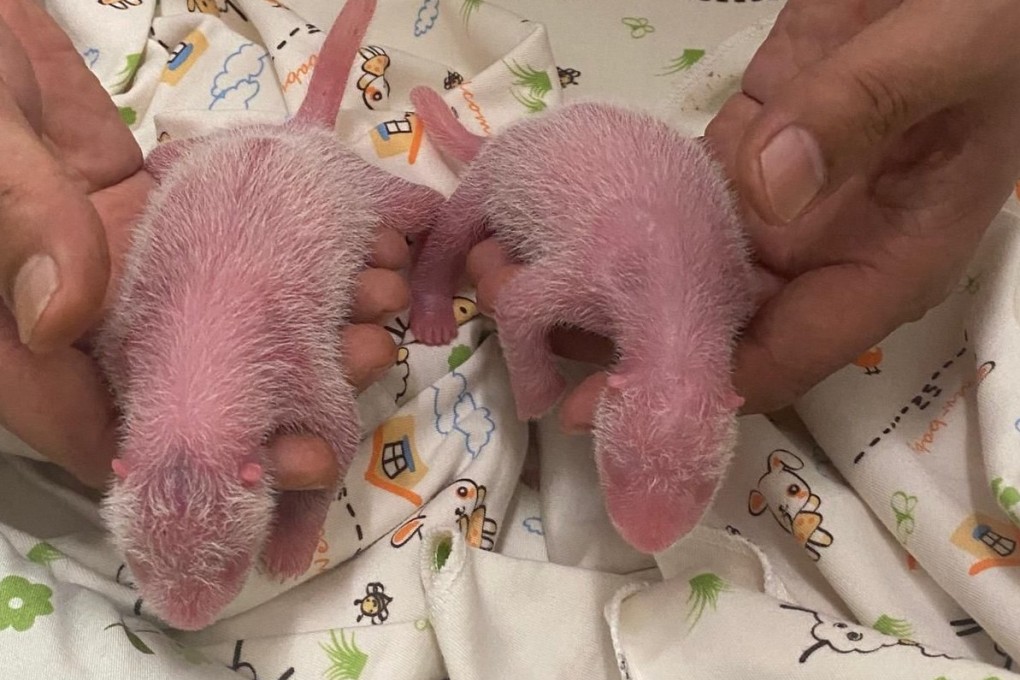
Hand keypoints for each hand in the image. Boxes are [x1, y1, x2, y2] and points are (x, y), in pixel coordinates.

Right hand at [0, 0, 406, 488]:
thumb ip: (19, 227)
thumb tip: (63, 318)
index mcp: (21, 338)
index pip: (105, 433)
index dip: (199, 461)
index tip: (288, 458)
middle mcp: (86, 320)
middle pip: (196, 388)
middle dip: (292, 391)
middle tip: (368, 358)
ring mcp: (135, 269)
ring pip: (235, 323)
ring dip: (319, 319)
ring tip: (382, 295)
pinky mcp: (170, 223)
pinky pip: (247, 256)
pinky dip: (308, 257)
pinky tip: (363, 248)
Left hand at [468, 0, 1019, 426]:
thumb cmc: (993, 17)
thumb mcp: (950, 55)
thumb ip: (864, 113)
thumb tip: (766, 192)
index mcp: (885, 263)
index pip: (781, 359)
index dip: (694, 390)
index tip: (603, 406)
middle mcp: (821, 251)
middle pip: (712, 326)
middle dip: (623, 342)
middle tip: (525, 336)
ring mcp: (778, 201)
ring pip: (679, 265)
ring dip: (602, 280)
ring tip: (510, 278)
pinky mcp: (746, 147)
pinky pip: (674, 196)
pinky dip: (615, 211)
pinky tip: (550, 221)